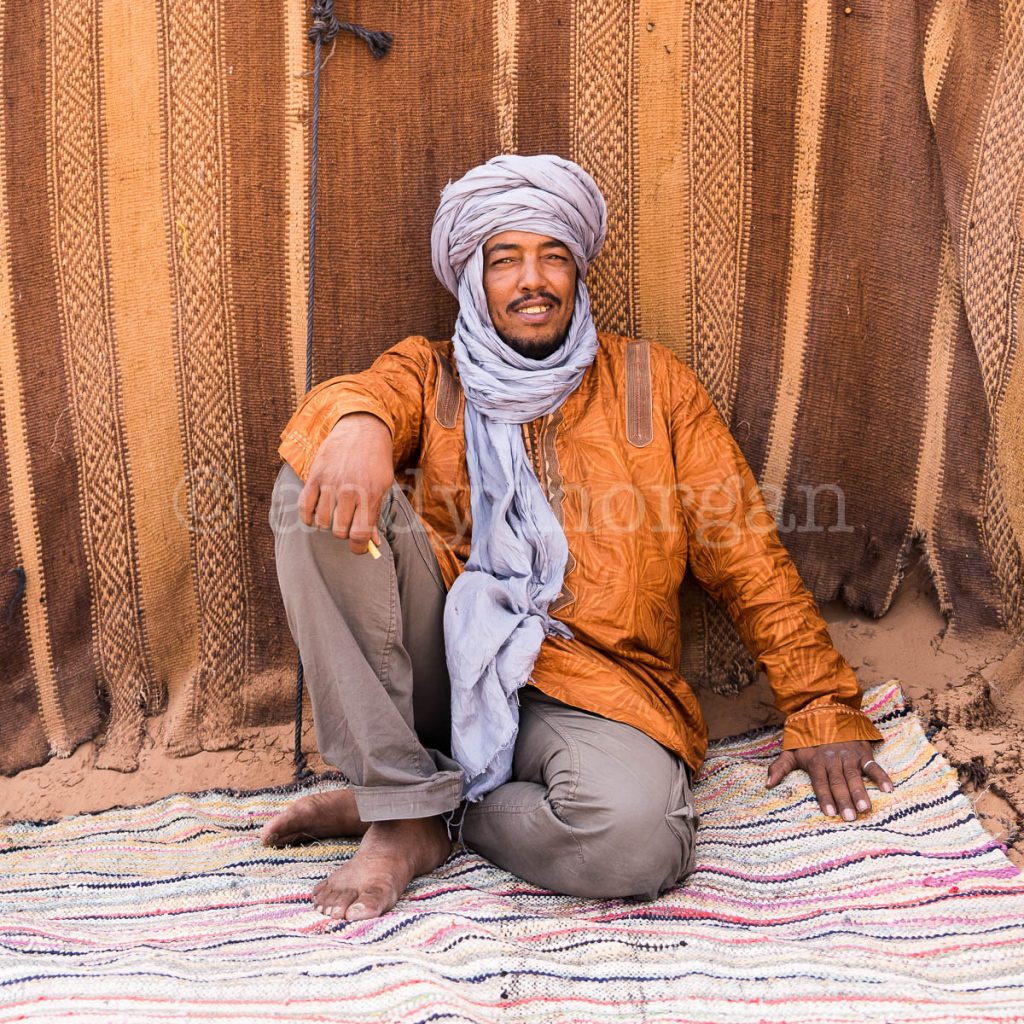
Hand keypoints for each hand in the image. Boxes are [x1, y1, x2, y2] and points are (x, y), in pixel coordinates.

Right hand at [299, 413, 393, 554]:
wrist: (361, 429)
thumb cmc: (375, 461)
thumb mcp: (383, 486)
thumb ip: (375, 515)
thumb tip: (372, 544)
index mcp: (369, 494)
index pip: (359, 534)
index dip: (359, 547)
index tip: (358, 547)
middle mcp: (348, 490)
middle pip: (339, 531)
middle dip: (344, 533)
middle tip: (348, 524)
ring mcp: (329, 483)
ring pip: (321, 522)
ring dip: (327, 524)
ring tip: (335, 515)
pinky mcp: (314, 476)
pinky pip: (305, 507)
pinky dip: (308, 517)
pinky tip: (316, 515)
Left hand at [766, 740, 892, 820]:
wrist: (825, 712)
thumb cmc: (807, 738)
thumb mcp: (791, 750)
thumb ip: (780, 767)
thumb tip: (767, 784)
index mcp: (816, 762)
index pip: (820, 783)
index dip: (824, 797)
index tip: (830, 812)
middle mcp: (833, 760)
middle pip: (838, 783)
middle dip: (844, 800)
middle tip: (849, 818)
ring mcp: (849, 757)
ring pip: (855, 777)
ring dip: (861, 792)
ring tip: (866, 808)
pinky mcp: (862, 753)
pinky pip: (873, 766)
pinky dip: (881, 776)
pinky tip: (888, 789)